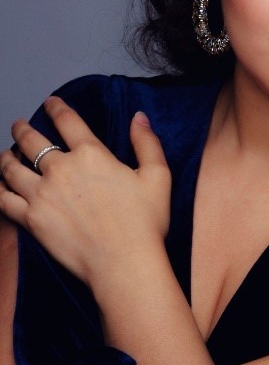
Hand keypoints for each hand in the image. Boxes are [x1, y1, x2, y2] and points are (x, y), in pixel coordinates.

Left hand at [0, 97, 171, 290]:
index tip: (49, 102)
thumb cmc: (145, 222)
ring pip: (11, 168)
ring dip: (6, 156)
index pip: (67, 121)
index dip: (55, 107)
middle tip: (19, 125)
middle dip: (22, 129)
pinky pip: (4, 200)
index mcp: (91, 154)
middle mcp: (61, 169)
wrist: (124, 262)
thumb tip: (138, 118)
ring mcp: (42, 194)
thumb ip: (147, 143)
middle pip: (31, 141)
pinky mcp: (31, 219)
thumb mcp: (157, 177)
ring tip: (5, 154)